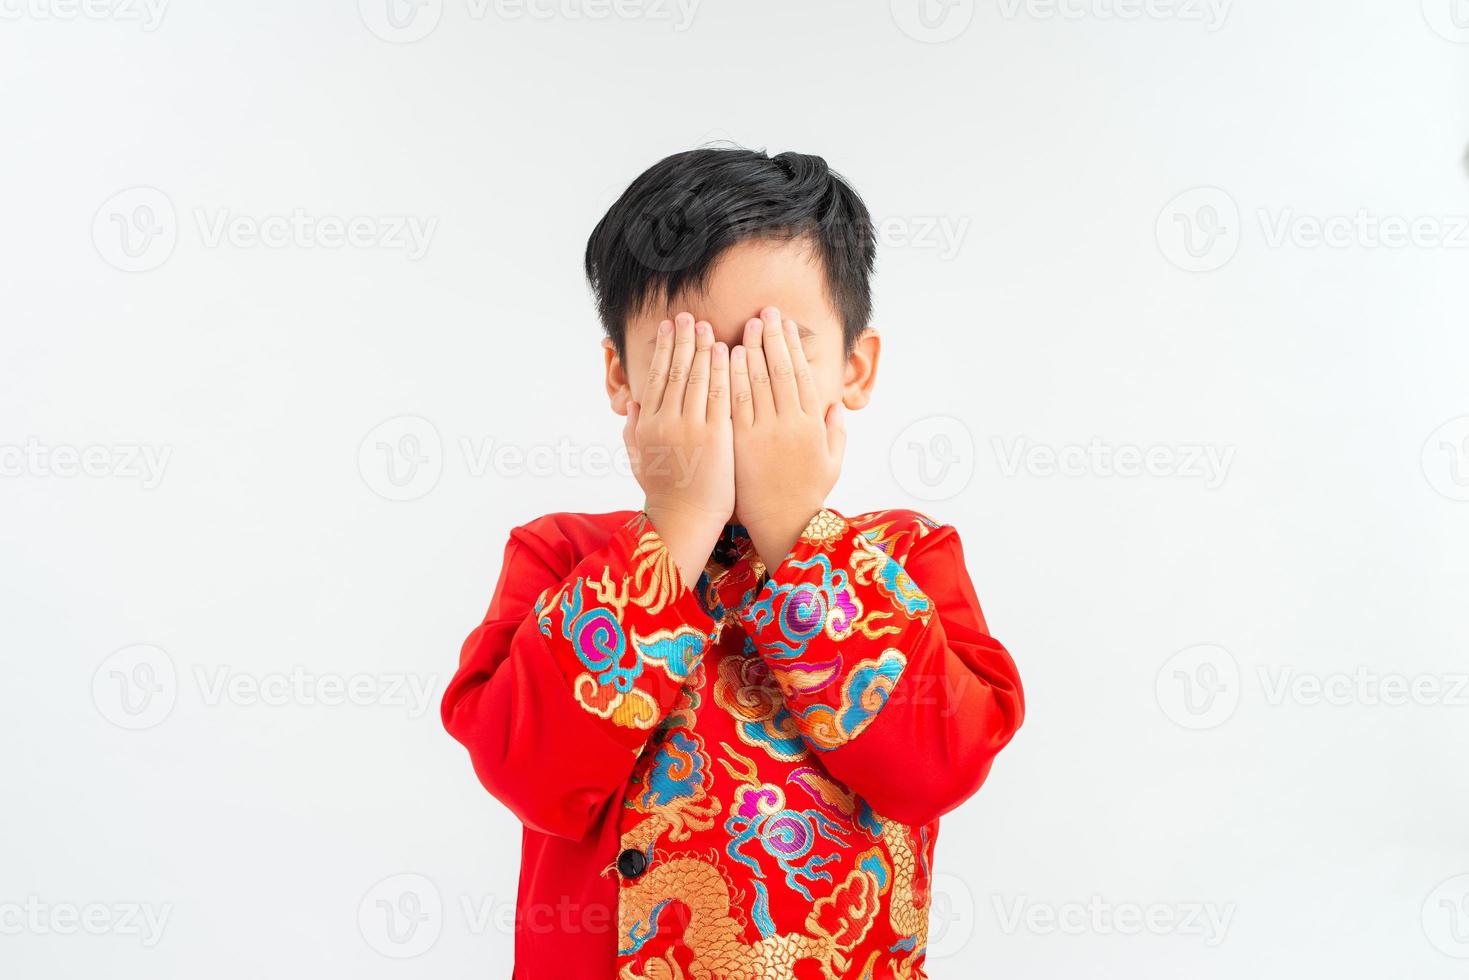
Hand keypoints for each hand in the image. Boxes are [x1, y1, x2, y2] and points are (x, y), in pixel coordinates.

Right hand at [624, 312, 733, 585]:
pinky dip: (721, 370)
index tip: (669, 328)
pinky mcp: (716, 436)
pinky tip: (726, 352)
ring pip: (696, 377)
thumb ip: (634, 431)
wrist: (685, 520)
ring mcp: (691, 427)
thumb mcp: (639, 461)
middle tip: (688, 317)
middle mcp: (666, 422)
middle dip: (682, 341)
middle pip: (675, 371)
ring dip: (702, 348)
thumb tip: (634, 405)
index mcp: (648, 425)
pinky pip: (719, 395)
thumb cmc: (665, 494)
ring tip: (707, 326)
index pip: (656, 377)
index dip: (663, 349)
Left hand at [729, 305, 845, 567]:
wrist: (784, 526)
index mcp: (813, 425)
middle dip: (772, 338)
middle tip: (764, 313)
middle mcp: (790, 424)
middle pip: (780, 370)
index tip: (785, 324)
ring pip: (757, 381)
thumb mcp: (833, 462)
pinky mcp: (741, 442)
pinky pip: (735, 402)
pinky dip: (733, 377)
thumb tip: (834, 407)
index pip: (802, 374)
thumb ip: (836, 432)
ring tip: (746, 327)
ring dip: (752, 350)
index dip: (793, 346)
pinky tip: (729, 357)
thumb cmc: (807, 495)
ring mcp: (764, 432)